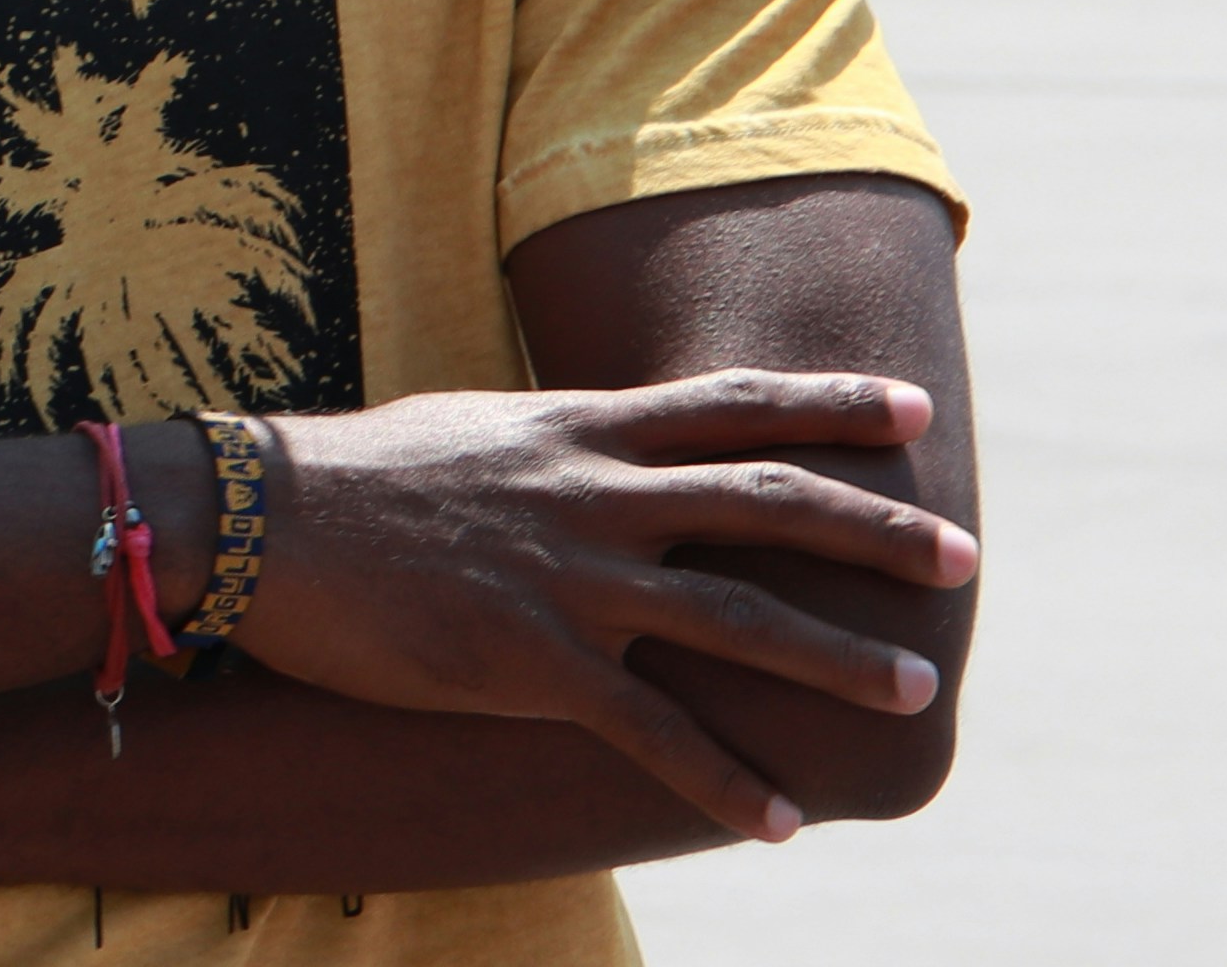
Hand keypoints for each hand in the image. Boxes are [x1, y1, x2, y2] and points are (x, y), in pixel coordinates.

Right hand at [230, 374, 975, 846]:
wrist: (264, 522)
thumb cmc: (360, 475)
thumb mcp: (479, 427)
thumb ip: (562, 440)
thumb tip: (611, 438)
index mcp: (583, 426)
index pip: (736, 405)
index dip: (832, 404)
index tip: (913, 409)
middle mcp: (596, 493)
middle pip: (768, 502)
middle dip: (875, 528)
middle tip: (963, 553)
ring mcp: (571, 581)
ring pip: (738, 618)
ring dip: (839, 657)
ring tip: (920, 688)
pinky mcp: (530, 664)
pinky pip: (652, 733)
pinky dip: (726, 780)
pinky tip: (783, 821)